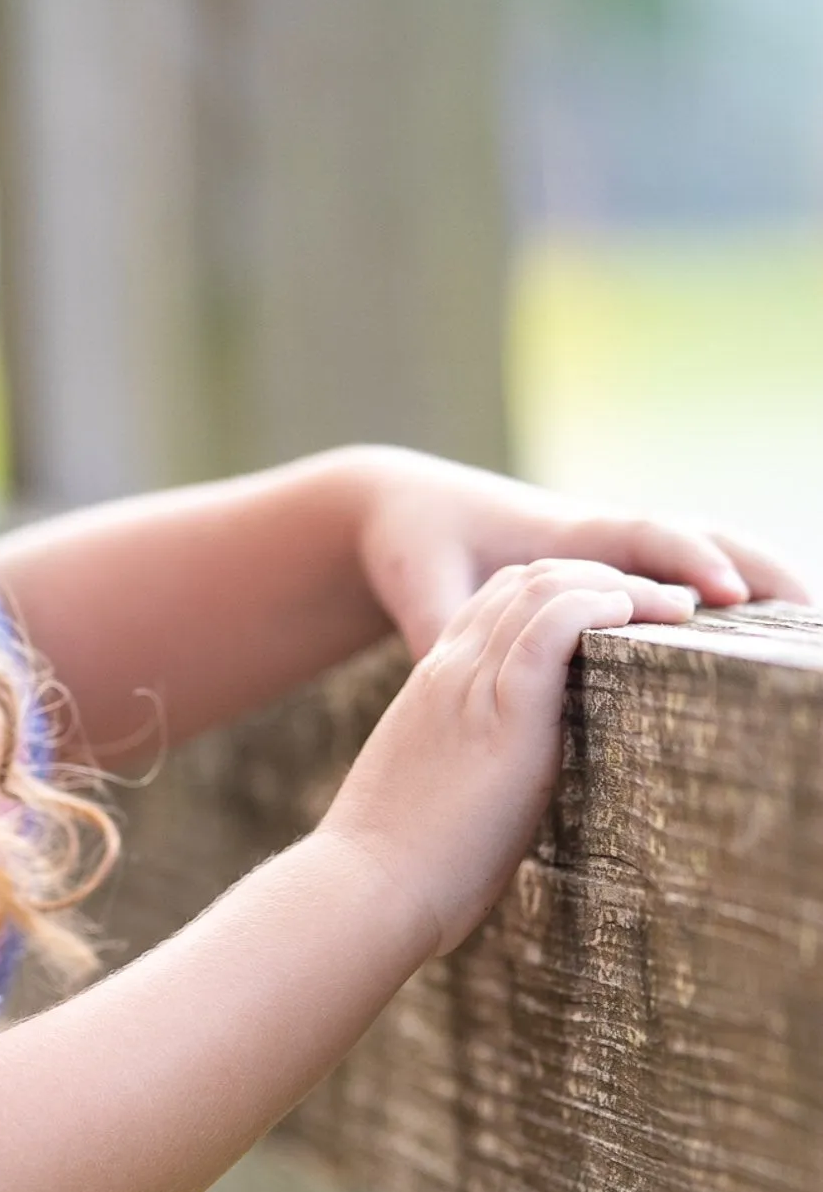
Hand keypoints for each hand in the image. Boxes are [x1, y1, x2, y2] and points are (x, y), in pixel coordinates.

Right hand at [319, 560, 665, 958]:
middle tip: (661, 604)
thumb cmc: (398, 872)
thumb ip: (469, 774)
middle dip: (602, 576)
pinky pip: (553, 627)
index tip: (619, 615)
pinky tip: (638, 616)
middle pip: (527, 579)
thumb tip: (510, 802)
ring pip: (546, 587)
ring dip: (620, 583)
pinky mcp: (501, 713)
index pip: (496, 602)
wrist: (364, 890)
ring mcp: (470, 686)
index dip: (564, 592)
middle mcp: (449, 672)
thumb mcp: (434, 800)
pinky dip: (601, 606)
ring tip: (670, 606)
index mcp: (432, 689)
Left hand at [351, 448, 810, 659]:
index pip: (641, 538)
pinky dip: (722, 592)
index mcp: (561, 536)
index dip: (685, 561)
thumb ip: (447, 629)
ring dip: (752, 578)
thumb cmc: (418, 548)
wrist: (407, 514)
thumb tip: (468, 678)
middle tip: (806, 609)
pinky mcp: (608, 570)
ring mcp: (609, 552)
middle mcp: (598, 537)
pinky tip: (752, 634)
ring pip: (697, 552)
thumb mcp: (424, 590)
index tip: (721, 595)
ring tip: (802, 621)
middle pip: (696, 536)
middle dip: (753, 566)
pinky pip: (678, 573)